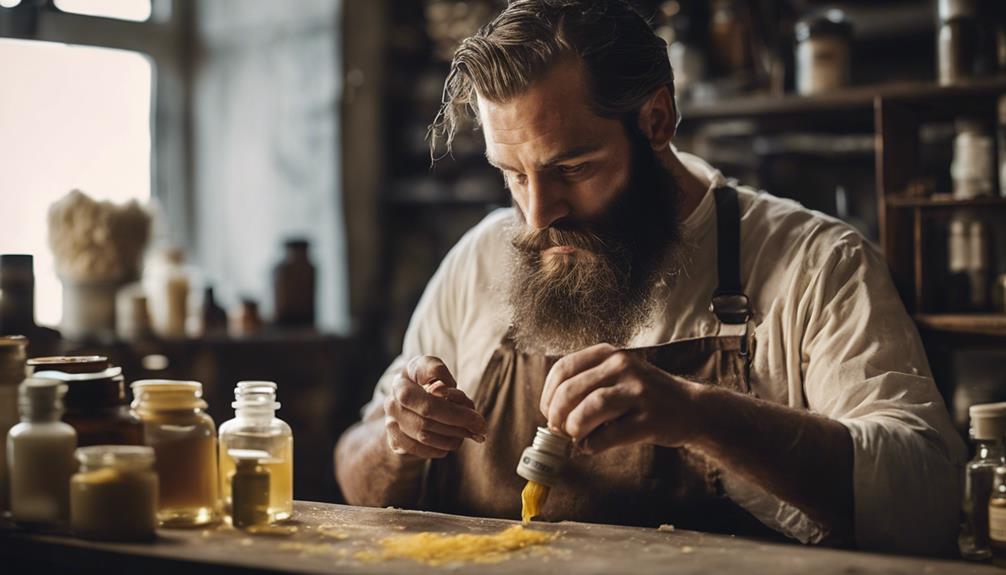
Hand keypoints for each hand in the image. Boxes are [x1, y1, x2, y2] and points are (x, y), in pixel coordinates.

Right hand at [384, 355, 486, 458]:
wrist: (409, 408)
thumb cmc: (430, 385)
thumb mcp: (438, 373)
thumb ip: (442, 375)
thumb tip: (448, 389)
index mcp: (409, 372)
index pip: (431, 376)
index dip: (452, 392)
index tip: (471, 403)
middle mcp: (395, 393)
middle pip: (428, 409)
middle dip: (458, 419)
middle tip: (480, 426)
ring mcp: (391, 417)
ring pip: (423, 432)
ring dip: (451, 436)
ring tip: (467, 434)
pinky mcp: (393, 438)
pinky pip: (417, 448)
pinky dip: (438, 449)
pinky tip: (450, 444)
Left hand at [539, 343, 703, 453]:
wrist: (692, 409)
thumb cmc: (645, 397)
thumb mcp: (617, 377)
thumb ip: (585, 386)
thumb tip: (551, 414)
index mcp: (610, 354)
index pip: (563, 369)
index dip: (548, 394)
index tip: (548, 412)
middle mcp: (623, 367)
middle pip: (571, 390)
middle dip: (557, 415)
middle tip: (559, 430)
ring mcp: (639, 392)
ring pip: (590, 407)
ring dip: (574, 427)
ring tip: (576, 436)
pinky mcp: (650, 419)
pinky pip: (610, 435)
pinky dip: (593, 445)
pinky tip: (593, 446)